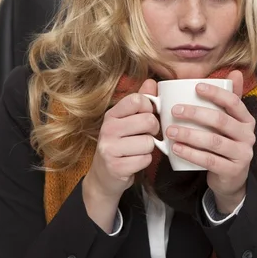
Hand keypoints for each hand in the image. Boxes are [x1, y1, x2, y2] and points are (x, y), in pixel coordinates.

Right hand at [83, 79, 158, 203]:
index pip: (137, 100)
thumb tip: (152, 81)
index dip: (149, 109)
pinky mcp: (116, 167)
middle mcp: (108, 129)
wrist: (103, 176)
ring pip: (149, 142)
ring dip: (148, 149)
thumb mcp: (126, 121)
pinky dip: (144, 162)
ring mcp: (110, 149)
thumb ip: (140, 102)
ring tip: (137, 150)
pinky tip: (134, 162)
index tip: (145, 116)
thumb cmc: (120, 145)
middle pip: (148, 121)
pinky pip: (145, 159)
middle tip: (145, 136)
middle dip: (153, 131)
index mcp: (111, 115)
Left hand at [165, 71, 255, 212]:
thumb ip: (230, 99)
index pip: (233, 102)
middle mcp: (248, 136)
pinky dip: (191, 153)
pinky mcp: (232, 170)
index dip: (215, 93)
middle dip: (195, 113)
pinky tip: (176, 148)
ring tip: (170, 130)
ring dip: (189, 134)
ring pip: (213, 141)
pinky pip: (209, 160)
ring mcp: (242, 154)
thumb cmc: (225, 144)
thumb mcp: (229, 122)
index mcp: (246, 120)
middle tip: (174, 110)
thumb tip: (234, 72)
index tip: (196, 87)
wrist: (231, 179)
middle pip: (221, 120)